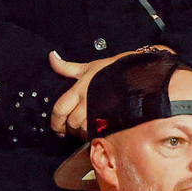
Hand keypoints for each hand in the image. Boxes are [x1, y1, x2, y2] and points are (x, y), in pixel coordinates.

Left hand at [49, 47, 174, 136]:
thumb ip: (67, 67)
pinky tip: (97, 131)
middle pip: (71, 123)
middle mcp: (87, 103)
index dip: (55, 121)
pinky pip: (98, 133)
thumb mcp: (89, 66)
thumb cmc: (113, 69)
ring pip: (84, 130)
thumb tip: (51, 56)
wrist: (140, 73)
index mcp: (79, 89)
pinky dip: (95, 134)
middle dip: (70, 128)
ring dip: (82, 132)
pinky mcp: (112, 121)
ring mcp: (100, 113)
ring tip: (85, 129)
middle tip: (72, 129)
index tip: (57, 127)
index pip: (59, 109)